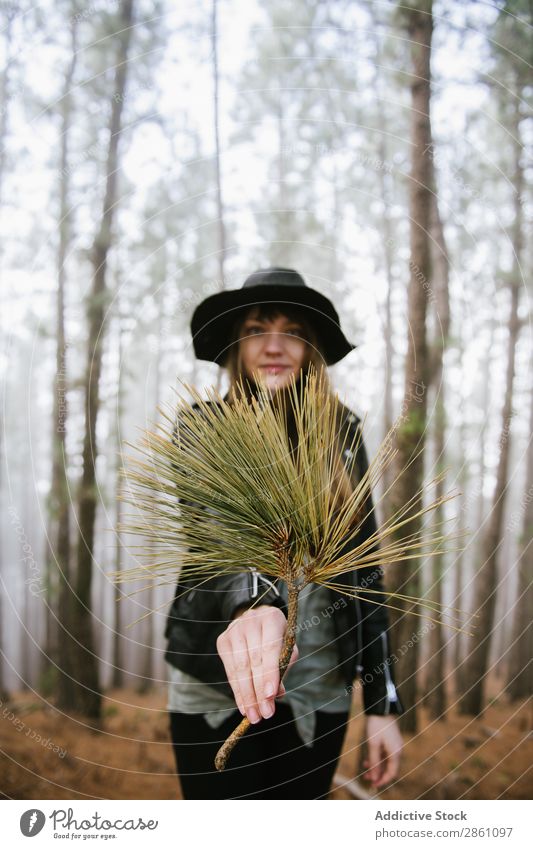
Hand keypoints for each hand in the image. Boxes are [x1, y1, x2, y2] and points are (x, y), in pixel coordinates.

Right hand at [216, 605, 298, 723]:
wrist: (256, 619)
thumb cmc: (276, 636)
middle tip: (264, 714)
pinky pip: (230, 670)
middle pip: (253, 661)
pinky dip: (237, 690)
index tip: (271, 697)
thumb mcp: (286, 645)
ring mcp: (234, 629)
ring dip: (246, 695)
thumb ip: (284, 665)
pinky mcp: (223, 640)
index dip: (270, 674)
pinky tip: (243, 705)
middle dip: (259, 691)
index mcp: (271, 618)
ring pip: (239, 668)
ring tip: (253, 715)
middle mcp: (250, 621)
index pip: (270, 649)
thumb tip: (277, 693)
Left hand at [362, 715, 401, 788]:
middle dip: (378, 774)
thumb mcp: (373, 744)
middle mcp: (397, 750)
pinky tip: (368, 759)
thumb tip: (375, 777)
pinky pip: (385, 754)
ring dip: (376, 766)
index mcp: (395, 753)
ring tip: (364, 768)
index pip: (392, 773)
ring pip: (386, 761)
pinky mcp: (391, 740)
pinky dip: (377, 758)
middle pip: (389, 768)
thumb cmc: (377, 725)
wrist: (381, 708)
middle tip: (366, 778)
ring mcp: (395, 745)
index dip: (382, 780)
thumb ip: (374, 762)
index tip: (373, 785)